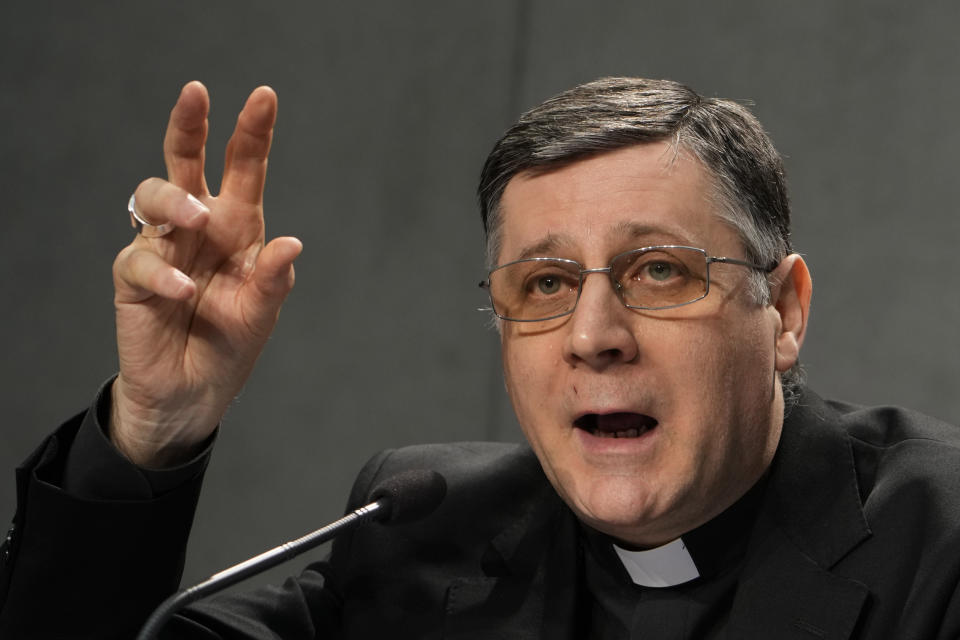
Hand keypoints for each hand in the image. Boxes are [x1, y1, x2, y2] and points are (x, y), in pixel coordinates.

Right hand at [110, 81, 301, 467]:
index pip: (243, 169)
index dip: (251, 132)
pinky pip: (140, 261)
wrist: (195, 392)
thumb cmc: (231, 343)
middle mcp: (198, 227)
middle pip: (185, 162)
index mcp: (237, 226)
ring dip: (174, 199)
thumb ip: (274, 279)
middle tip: (196, 94)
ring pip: (152, 196)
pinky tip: (182, 291)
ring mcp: (163, 248)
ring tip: (198, 217)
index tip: (263, 96)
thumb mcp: (263, 312)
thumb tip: (292, 242)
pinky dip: (161, 272)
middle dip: (189, 126)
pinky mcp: (135, 278)